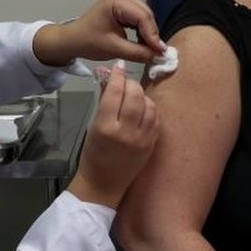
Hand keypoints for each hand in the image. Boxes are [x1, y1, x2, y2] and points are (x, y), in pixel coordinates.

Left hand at [33, 0, 165, 66]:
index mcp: (116, 1)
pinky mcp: (123, 8)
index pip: (142, 17)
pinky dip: (143, 31)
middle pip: (146, 15)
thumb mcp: (115, 49)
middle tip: (158, 53)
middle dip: (152, 34)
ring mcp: (122, 1)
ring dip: (148, 34)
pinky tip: (143, 43)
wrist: (72, 40)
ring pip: (145, 17)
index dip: (153, 35)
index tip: (161, 52)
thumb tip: (159, 56)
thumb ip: (139, 52)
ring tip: (151, 50)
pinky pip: (139, 19)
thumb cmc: (87, 42)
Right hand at [68, 61, 158, 208]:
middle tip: (126, 81)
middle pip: (134, 96)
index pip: (114, 92)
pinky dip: (151, 108)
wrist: (104, 184)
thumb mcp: (93, 126)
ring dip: (143, 95)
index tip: (118, 66)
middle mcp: (125, 132)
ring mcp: (142, 139)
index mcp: (105, 127)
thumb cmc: (93, 155)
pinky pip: (156, 118)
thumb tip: (109, 78)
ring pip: (149, 105)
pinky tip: (144, 107)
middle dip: (131, 83)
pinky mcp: (151, 144)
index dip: (117, 75)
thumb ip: (103, 102)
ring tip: (135, 94)